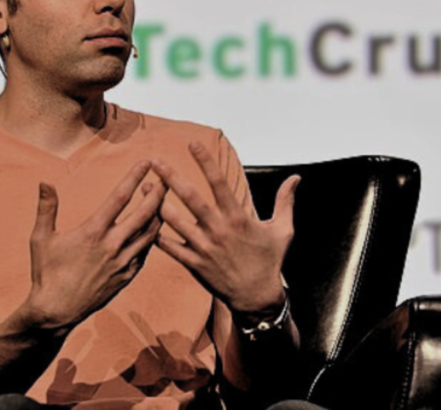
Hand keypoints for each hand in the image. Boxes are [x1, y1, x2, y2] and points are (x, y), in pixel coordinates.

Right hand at [25, 162, 166, 329]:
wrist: (57, 311)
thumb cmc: (46, 273)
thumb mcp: (41, 239)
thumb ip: (47, 208)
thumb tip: (45, 182)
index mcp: (93, 231)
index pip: (120, 197)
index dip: (135, 177)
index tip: (146, 162)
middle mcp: (113, 245)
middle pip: (145, 213)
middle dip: (158, 193)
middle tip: (166, 177)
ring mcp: (123, 261)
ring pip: (151, 233)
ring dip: (159, 214)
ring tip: (162, 200)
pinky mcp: (128, 276)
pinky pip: (146, 252)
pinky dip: (151, 237)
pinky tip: (152, 228)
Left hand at [152, 142, 297, 314]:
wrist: (257, 297)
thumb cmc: (270, 261)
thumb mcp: (283, 230)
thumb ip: (285, 201)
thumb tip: (296, 178)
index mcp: (238, 218)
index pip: (219, 183)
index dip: (205, 162)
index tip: (192, 144)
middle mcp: (218, 230)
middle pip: (190, 198)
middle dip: (171, 177)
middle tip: (155, 161)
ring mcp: (204, 248)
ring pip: (174, 221)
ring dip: (157, 202)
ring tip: (144, 186)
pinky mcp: (194, 264)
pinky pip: (170, 247)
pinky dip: (156, 234)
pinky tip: (144, 221)